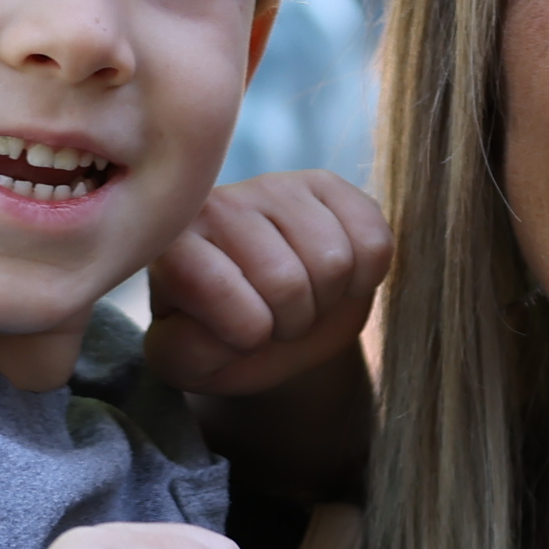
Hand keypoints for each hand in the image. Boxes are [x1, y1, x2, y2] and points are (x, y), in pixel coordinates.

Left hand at [140, 173, 389, 395]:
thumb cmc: (222, 342)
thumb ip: (189, 352)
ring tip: (305, 298)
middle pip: (286, 281)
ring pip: (334, 259)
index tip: (241, 336)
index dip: (246, 335)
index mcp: (173, 246)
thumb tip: (236, 319)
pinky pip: (374, 240)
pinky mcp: (327, 185)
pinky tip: (339, 278)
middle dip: (292, 322)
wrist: (272, 325)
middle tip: (280, 319)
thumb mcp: (188, 362)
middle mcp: (218, 203)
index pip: (218, 291)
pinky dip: (366, 277)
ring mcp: (275, 187)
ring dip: (328, 299)